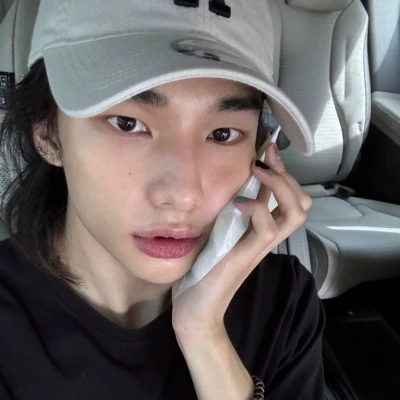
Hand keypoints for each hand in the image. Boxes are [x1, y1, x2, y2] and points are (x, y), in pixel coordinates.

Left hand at [171, 143, 311, 338]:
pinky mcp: (247, 256)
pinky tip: (237, 202)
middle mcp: (266, 237)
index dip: (282, 171)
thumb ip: (228, 215)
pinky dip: (256, 208)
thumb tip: (227, 190)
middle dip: (287, 175)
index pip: (287, 198)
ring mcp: (260, 247)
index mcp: (260, 230)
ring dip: (279, 185)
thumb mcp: (216, 234)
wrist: (197, 309)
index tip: (268, 149)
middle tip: (266, 158)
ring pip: (295, 213)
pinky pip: (267, 228)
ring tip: (258, 172)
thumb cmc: (203, 271)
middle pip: (302, 204)